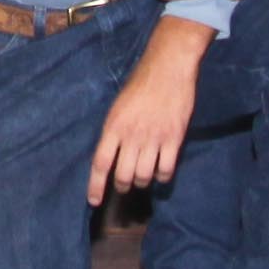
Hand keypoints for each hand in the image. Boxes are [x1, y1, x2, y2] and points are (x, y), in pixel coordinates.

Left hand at [86, 18, 215, 203]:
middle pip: (123, 175)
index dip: (96, 186)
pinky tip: (161, 172)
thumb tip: (111, 156)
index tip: (94, 201)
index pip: (100, 163)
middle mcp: (131, 135)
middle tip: (125, 186)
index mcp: (113, 126)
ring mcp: (153, 138)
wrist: (168, 67)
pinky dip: (162, 176)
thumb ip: (115, 131)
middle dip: (123, 186)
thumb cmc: (141, 84)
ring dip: (142, 181)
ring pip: (144, 176)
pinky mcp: (174, 138)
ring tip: (143, 177)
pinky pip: (166, 169)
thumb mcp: (119, 106)